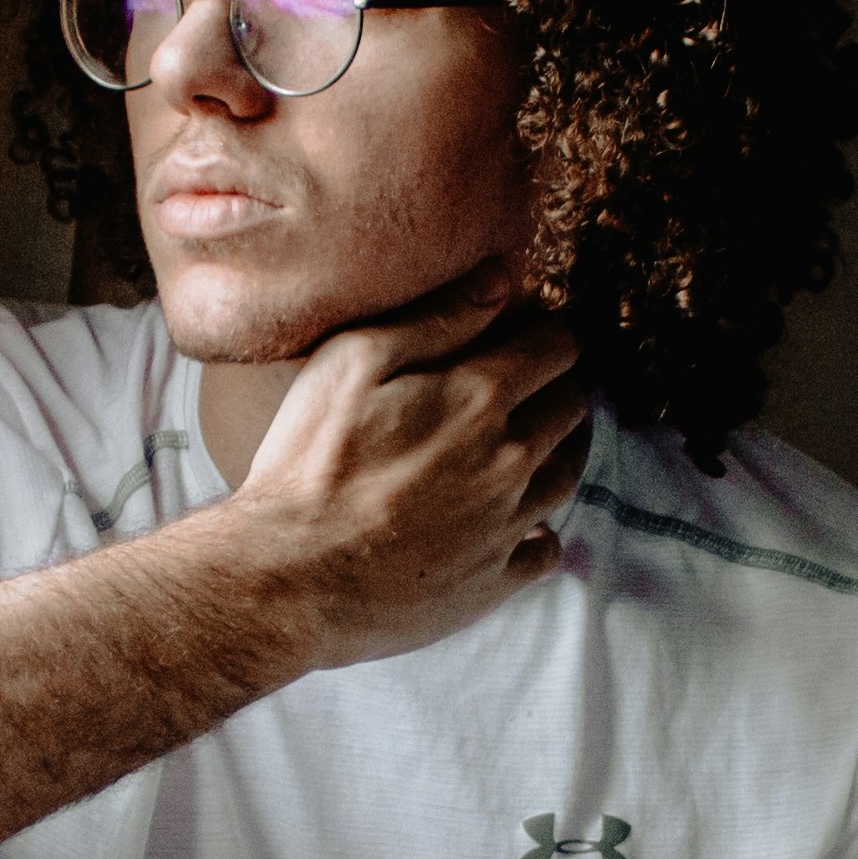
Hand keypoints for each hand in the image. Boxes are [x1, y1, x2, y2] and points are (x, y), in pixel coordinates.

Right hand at [204, 262, 589, 670]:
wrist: (287, 577)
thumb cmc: (307, 462)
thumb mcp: (352, 362)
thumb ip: (435, 317)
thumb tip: (501, 278)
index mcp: (479, 398)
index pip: (557, 347)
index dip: (546, 332)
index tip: (528, 333)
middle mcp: (510, 460)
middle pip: (571, 408)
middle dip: (555, 387)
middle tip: (527, 386)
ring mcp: (507, 525)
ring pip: (566, 476)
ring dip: (555, 453)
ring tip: (524, 446)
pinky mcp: (494, 580)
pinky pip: (545, 548)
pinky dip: (537, 530)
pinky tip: (509, 522)